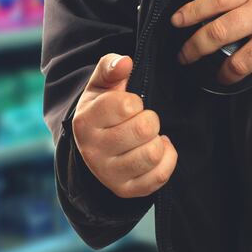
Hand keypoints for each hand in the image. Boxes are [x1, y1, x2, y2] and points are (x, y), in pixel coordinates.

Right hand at [72, 54, 177, 197]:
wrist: (94, 147)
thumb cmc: (102, 110)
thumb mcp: (101, 85)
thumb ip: (110, 67)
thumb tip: (125, 61)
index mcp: (85, 122)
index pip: (127, 105)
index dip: (136, 101)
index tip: (129, 105)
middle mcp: (93, 151)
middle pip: (144, 129)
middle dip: (149, 119)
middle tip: (141, 121)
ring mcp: (109, 174)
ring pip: (152, 153)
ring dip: (156, 140)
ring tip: (146, 136)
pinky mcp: (126, 190)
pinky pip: (160, 175)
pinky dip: (166, 158)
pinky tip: (156, 149)